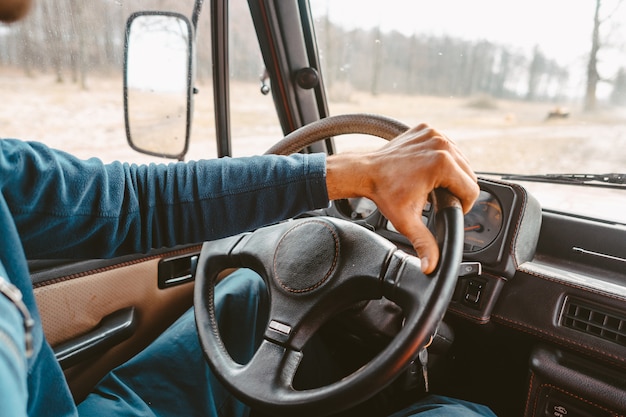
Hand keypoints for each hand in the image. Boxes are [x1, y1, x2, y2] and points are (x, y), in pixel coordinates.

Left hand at [326, 123, 478, 273]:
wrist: (365, 171)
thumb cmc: (384, 193)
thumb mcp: (407, 221)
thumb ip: (424, 243)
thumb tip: (430, 266)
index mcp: (442, 163)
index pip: (472, 189)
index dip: (463, 205)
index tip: (447, 209)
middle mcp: (441, 144)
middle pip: (469, 173)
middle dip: (458, 189)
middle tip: (439, 199)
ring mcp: (434, 133)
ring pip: (460, 159)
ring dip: (452, 174)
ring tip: (433, 186)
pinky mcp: (427, 128)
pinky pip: (446, 146)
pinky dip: (442, 158)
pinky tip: (427, 170)